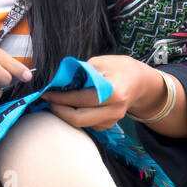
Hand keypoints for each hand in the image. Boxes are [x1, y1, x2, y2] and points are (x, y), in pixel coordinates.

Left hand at [40, 54, 157, 131]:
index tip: (47, 94)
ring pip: (81, 124)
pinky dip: (75, 117)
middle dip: (59, 111)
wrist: (140, 82)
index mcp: (113, 92)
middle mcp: (114, 110)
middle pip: (79, 118)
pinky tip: (69, 107)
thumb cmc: (120, 68)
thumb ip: (81, 71)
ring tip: (56, 102)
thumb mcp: (101, 62)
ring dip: (65, 115)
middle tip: (48, 102)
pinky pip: (87, 125)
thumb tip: (59, 80)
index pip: (81, 99)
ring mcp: (113, 120)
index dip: (61, 98)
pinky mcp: (109, 125)